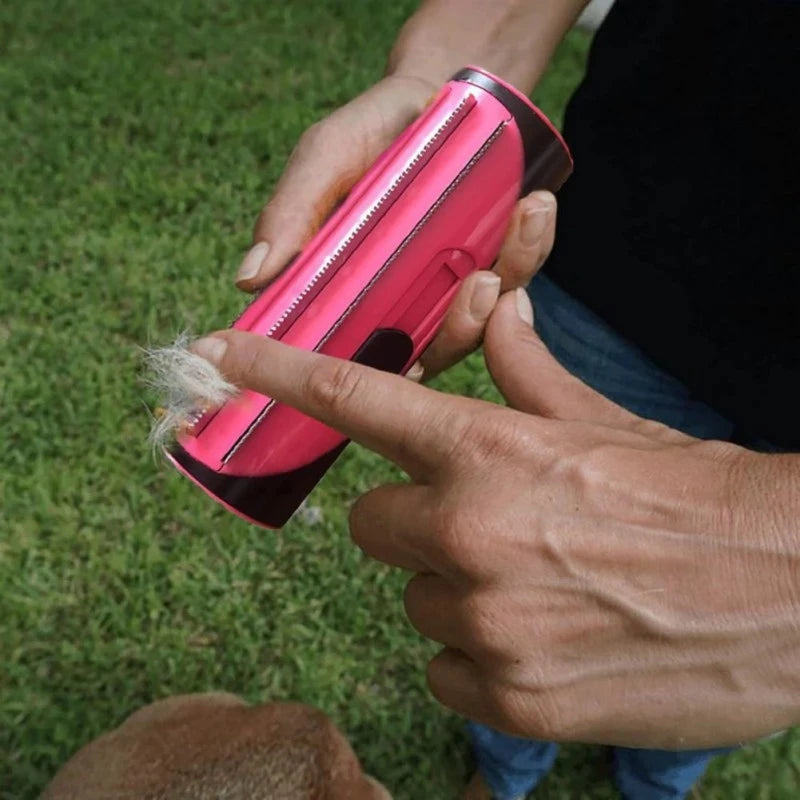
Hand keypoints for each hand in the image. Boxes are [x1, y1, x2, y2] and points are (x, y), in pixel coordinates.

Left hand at [190, 291, 799, 748]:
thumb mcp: (605, 421)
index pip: (359, 401)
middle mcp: (471, 533)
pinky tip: (544, 642)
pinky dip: (476, 658)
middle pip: (369, 524)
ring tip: (539, 586)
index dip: (282, 371)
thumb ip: (527, 371)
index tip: (225, 351)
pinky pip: (443, 671)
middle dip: (412, 520)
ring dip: (455, 591)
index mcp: (490, 451)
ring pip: (413, 600)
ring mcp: (486, 623)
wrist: (793, 588)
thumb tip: (497, 309)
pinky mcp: (509, 700)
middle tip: (482, 523)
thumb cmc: (696, 495)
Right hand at [234, 73, 556, 379]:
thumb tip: (250, 277)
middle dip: (457, 328)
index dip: (361, 371)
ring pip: (481, 321)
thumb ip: (293, 214)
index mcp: (354, 293)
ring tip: (522, 221)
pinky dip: (530, 244)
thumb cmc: (371, 134)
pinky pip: (517, 274)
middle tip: (476, 284)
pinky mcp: (496, 265)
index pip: (351, 350)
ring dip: (506, 281)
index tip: (385, 353)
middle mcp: (404, 303)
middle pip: (429, 352)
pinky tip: (536, 206)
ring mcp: (451, 289)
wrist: (433, 95)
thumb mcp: (325, 161)